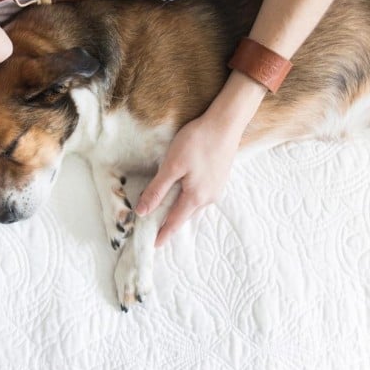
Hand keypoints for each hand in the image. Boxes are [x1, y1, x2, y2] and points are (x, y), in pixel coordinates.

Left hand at [134, 113, 242, 246]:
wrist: (225, 123)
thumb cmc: (196, 142)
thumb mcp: (172, 166)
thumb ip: (157, 190)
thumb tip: (143, 212)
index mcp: (195, 197)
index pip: (175, 222)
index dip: (163, 234)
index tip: (154, 246)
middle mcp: (208, 197)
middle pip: (185, 216)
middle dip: (171, 224)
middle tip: (157, 232)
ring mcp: (216, 188)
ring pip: (194, 206)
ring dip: (180, 212)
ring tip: (167, 216)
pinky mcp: (219, 178)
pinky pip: (201, 197)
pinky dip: (189, 201)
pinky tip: (183, 196)